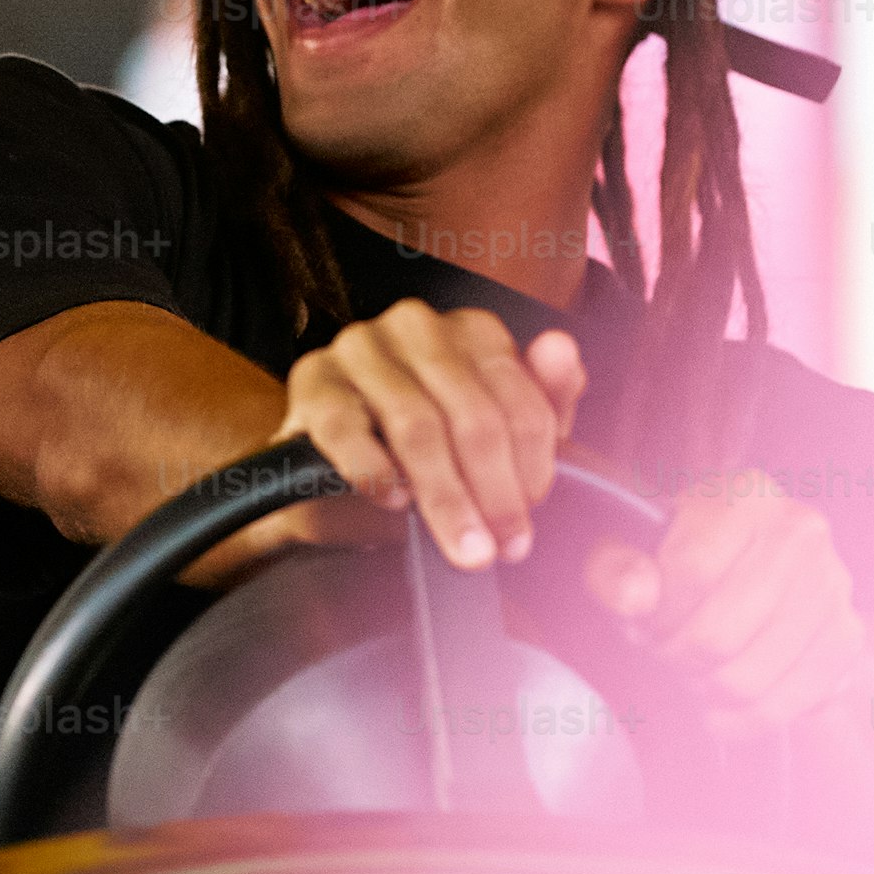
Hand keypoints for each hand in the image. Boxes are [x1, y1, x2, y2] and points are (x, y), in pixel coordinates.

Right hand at [278, 302, 585, 572]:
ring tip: (461, 546)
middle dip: (491, 491)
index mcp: (471, 330)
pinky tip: (394, 501)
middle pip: (472, 414)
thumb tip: (560, 348)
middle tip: (500, 547)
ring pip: (415, 425)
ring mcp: (359, 348)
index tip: (527, 521)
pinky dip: (374, 471)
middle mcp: (416, 327)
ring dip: (444, 496)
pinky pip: (347, 429)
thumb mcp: (498, 431)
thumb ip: (542, 397)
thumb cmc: (426, 447)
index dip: (532, 467)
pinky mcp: (312, 380)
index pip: (519, 397)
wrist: (335, 469)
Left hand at [587, 470, 873, 730]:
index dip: (653, 611)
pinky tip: (721, 704)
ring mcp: (832, 586)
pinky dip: (745, 718)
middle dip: (674, 655)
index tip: (643, 617)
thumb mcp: (623, 549)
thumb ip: (613, 568)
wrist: (728, 562)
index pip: (691, 572)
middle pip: (717, 636)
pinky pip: (791, 704)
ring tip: (693, 666)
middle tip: (664, 647)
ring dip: (704, 689)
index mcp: (746, 497)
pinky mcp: (846, 637)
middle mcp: (802, 533)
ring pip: (747, 680)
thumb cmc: (669, 556)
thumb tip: (637, 597)